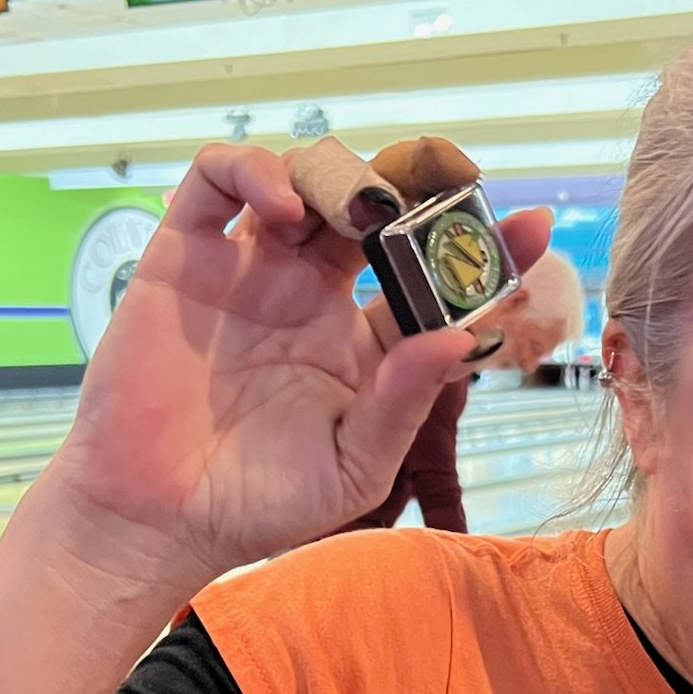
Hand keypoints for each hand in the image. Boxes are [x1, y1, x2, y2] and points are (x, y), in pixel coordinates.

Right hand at [49, 143, 548, 579]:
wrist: (158, 521)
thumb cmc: (257, 505)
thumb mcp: (353, 467)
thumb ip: (405, 400)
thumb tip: (460, 336)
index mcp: (363, 342)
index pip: (433, 278)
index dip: (483, 248)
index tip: (534, 224)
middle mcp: (311, 293)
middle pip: (375, 208)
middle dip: (414, 189)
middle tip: (438, 191)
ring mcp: (250, 269)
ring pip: (306, 177)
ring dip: (342, 174)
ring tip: (359, 211)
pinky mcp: (186, 257)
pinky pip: (215, 182)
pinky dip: (252, 172)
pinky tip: (284, 213)